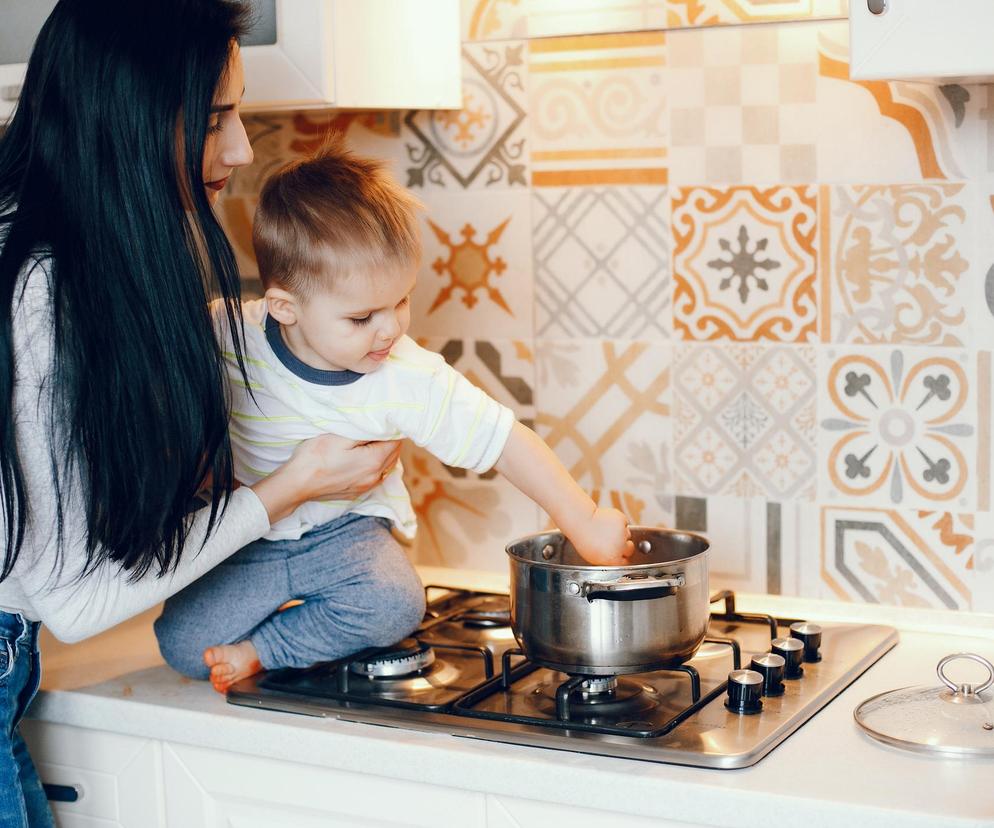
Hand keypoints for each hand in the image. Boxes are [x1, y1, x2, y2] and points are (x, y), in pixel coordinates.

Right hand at [250, 435, 401, 522]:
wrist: (296, 484)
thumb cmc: (315, 457)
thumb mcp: (340, 436)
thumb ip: (366, 432)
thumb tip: (384, 427)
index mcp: (374, 461)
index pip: (396, 441)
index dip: (392, 428)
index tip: (385, 419)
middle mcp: (375, 476)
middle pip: (394, 454)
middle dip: (391, 440)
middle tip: (380, 426)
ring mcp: (366, 487)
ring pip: (387, 466)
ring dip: (385, 453)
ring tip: (374, 440)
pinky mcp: (357, 492)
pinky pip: (377, 476)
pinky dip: (378, 465)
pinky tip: (366, 457)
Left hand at [568, 507, 633, 565]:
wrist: (581, 522)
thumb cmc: (584, 538)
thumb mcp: (593, 557)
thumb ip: (606, 560)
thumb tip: (614, 560)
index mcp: (613, 559)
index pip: (625, 562)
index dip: (622, 557)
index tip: (619, 554)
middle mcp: (620, 547)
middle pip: (630, 549)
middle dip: (624, 546)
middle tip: (615, 542)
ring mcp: (622, 533)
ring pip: (627, 534)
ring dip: (621, 533)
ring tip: (607, 530)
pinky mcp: (622, 521)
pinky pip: (624, 523)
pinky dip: (619, 522)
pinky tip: (608, 523)